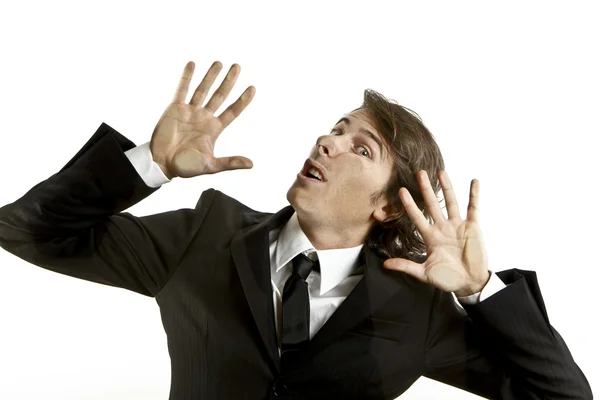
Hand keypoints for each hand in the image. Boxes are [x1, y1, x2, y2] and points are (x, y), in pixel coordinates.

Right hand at [150, 61, 255, 178]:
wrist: (162, 163)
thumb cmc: (186, 166)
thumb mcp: (211, 165)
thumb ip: (230, 163)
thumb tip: (251, 164)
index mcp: (214, 129)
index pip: (232, 111)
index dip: (242, 101)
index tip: (253, 88)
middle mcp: (204, 117)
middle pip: (220, 96)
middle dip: (229, 81)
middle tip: (237, 66)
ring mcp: (190, 111)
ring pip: (203, 90)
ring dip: (211, 76)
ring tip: (219, 63)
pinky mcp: (175, 108)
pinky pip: (182, 89)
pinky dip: (187, 77)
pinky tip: (192, 64)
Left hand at [383, 170, 490, 296]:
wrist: (469, 283)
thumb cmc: (447, 279)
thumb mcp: (424, 273)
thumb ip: (406, 266)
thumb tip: (385, 264)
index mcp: (430, 237)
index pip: (417, 216)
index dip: (409, 204)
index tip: (401, 191)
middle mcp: (442, 228)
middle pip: (432, 204)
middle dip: (426, 189)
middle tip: (420, 172)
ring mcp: (457, 226)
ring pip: (451, 202)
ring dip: (447, 187)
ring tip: (441, 172)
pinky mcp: (473, 227)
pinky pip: (473, 208)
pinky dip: (474, 194)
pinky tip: (474, 181)